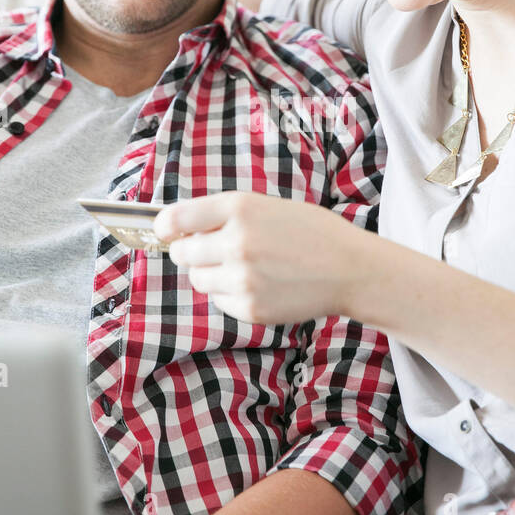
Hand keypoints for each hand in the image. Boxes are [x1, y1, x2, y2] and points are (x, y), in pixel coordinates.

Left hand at [153, 189, 368, 325]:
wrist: (350, 269)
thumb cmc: (310, 233)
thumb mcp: (267, 207)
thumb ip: (225, 216)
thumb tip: (179, 231)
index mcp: (240, 208)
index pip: (176, 218)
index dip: (164, 227)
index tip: (165, 232)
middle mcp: (237, 242)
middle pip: (182, 253)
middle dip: (190, 252)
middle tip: (211, 251)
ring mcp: (242, 278)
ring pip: (199, 280)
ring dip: (212, 274)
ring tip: (245, 267)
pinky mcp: (250, 308)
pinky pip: (220, 301)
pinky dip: (232, 294)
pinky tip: (261, 285)